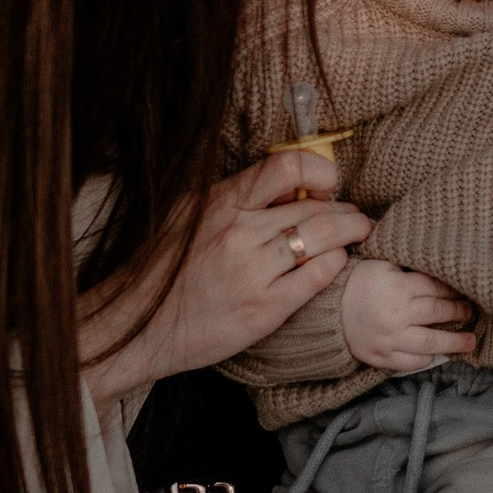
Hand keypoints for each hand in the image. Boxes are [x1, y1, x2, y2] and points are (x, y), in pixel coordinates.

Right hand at [78, 155, 368, 401]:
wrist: (135, 326)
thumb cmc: (161, 270)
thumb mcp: (188, 215)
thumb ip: (232, 197)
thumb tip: (281, 184)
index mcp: (220, 202)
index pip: (286, 167)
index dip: (320, 171)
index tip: (327, 184)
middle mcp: (239, 232)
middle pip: (315, 206)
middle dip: (345, 209)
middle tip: (355, 215)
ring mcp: (253, 271)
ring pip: (323, 238)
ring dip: (349, 232)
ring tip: (357, 233)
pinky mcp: (264, 308)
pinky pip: (317, 277)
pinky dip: (334, 265)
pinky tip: (334, 263)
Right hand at [338, 257, 478, 373]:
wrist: (327, 311)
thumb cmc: (358, 282)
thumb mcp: (383, 264)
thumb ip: (410, 267)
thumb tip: (441, 267)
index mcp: (398, 287)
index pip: (436, 288)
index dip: (453, 290)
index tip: (463, 291)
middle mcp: (397, 314)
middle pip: (439, 312)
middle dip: (459, 312)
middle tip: (470, 311)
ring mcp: (390, 339)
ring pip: (432, 342)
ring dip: (455, 342)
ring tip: (470, 341)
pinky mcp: (383, 357)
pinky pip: (412, 362)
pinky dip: (428, 359)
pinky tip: (438, 354)